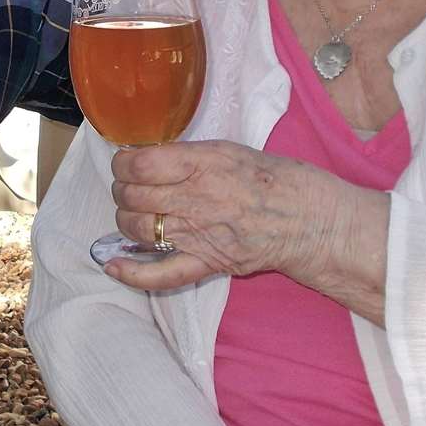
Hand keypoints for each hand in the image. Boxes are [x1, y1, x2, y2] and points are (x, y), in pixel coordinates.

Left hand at [103, 140, 385, 310]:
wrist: (312, 220)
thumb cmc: (277, 179)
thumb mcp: (229, 151)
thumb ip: (188, 155)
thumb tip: (151, 159)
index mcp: (201, 164)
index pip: (137, 163)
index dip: (123, 163)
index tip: (126, 163)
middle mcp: (194, 198)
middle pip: (131, 196)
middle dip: (124, 190)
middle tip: (132, 188)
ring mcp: (197, 234)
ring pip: (136, 228)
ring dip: (126, 221)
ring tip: (136, 214)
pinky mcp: (206, 263)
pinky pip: (159, 274)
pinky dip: (131, 272)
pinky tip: (113, 264)